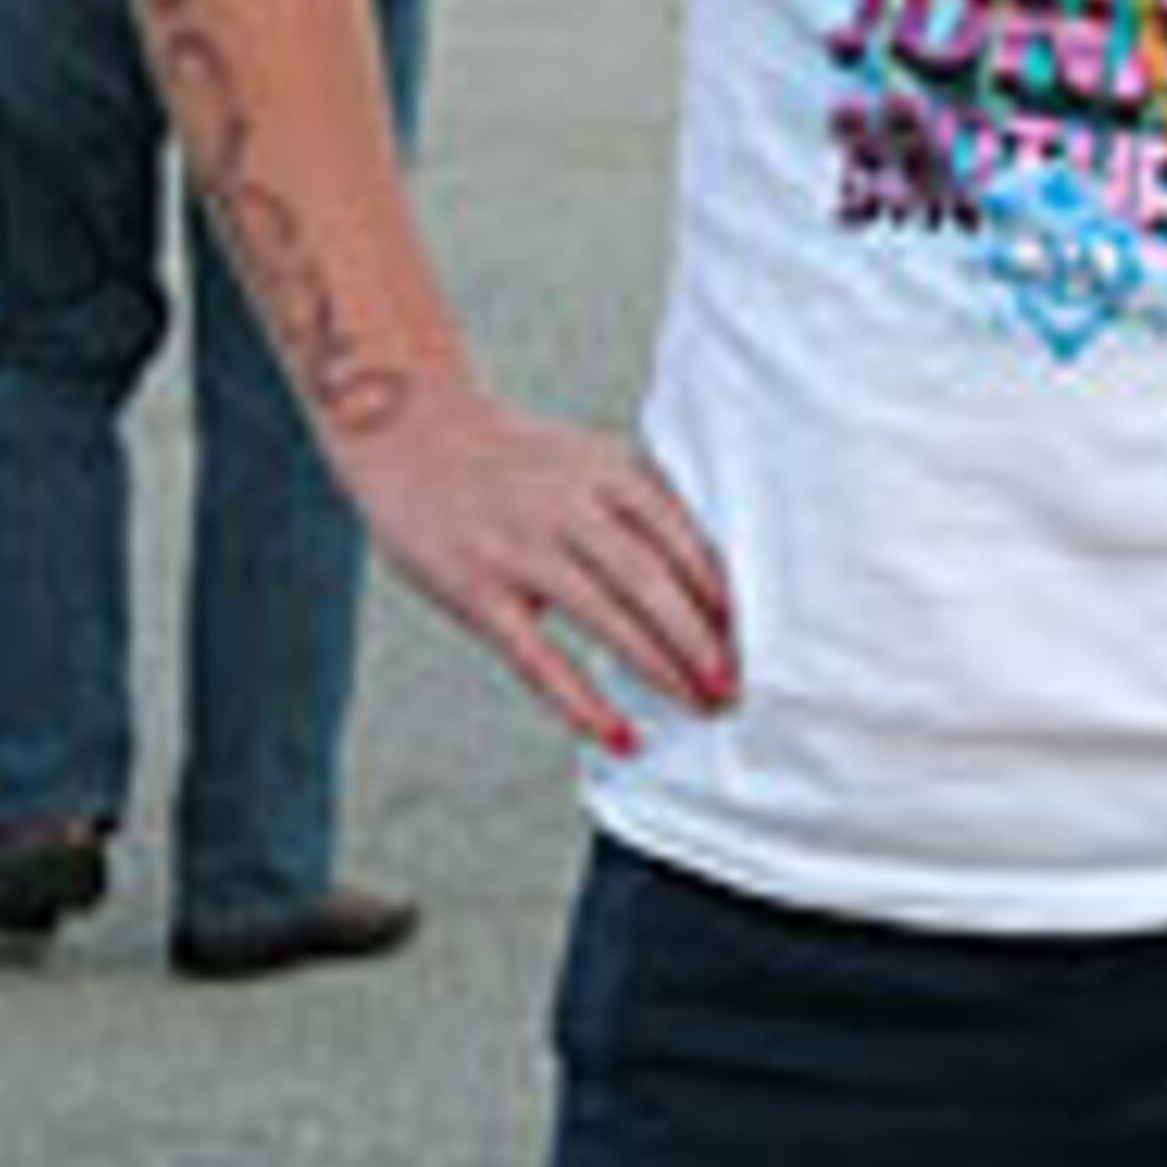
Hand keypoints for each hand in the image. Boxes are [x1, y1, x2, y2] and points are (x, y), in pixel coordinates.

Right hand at [348, 385, 738, 755]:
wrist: (406, 430)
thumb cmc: (517, 460)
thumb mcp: (588, 458)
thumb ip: (645, 506)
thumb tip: (719, 585)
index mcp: (605, 469)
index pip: (681, 537)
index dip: (722, 593)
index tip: (760, 636)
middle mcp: (565, 505)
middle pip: (651, 581)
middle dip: (702, 641)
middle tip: (738, 686)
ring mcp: (518, 549)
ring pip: (606, 617)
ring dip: (661, 669)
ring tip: (700, 706)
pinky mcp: (476, 592)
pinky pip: (538, 659)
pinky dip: (583, 703)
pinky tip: (621, 736)